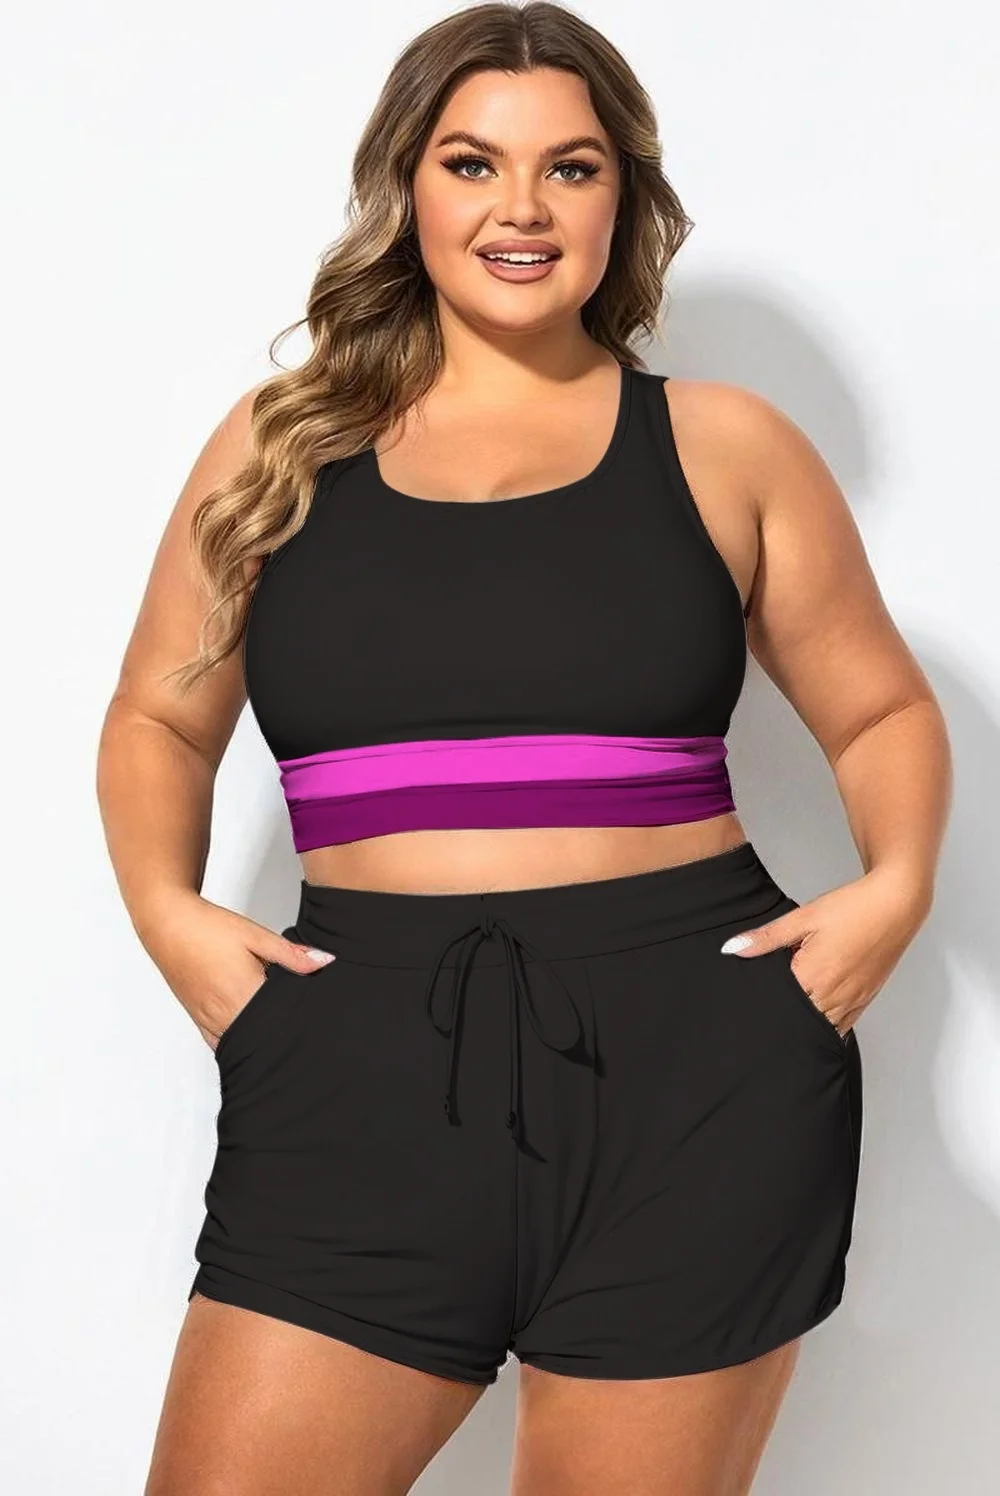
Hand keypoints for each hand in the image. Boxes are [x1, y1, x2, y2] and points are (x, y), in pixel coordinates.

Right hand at [137, 889, 334, 1049]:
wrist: (168, 924)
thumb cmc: (209, 928)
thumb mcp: (256, 935)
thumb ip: (291, 954)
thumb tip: (325, 962)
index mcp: (242, 993)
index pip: (280, 1022)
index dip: (300, 1024)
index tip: (317, 1025)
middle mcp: (223, 1013)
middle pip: (261, 1039)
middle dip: (282, 1038)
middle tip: (305, 1034)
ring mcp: (208, 1020)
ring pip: (241, 1046)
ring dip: (260, 1043)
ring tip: (282, 1037)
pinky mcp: (198, 1019)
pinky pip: (220, 1044)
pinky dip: (237, 1045)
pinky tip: (252, 1040)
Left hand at [719, 866, 929, 1037]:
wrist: (896, 904)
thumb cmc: (853, 909)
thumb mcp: (802, 918)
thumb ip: (766, 938)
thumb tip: (733, 948)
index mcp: (813, 977)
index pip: (780, 1005)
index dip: (766, 1004)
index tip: (755, 1001)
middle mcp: (835, 995)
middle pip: (802, 1021)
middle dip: (786, 1017)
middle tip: (772, 1011)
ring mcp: (854, 1000)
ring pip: (824, 1027)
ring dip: (808, 1021)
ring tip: (794, 1010)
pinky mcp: (867, 998)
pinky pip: (844, 1023)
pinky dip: (829, 1022)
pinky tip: (818, 1010)